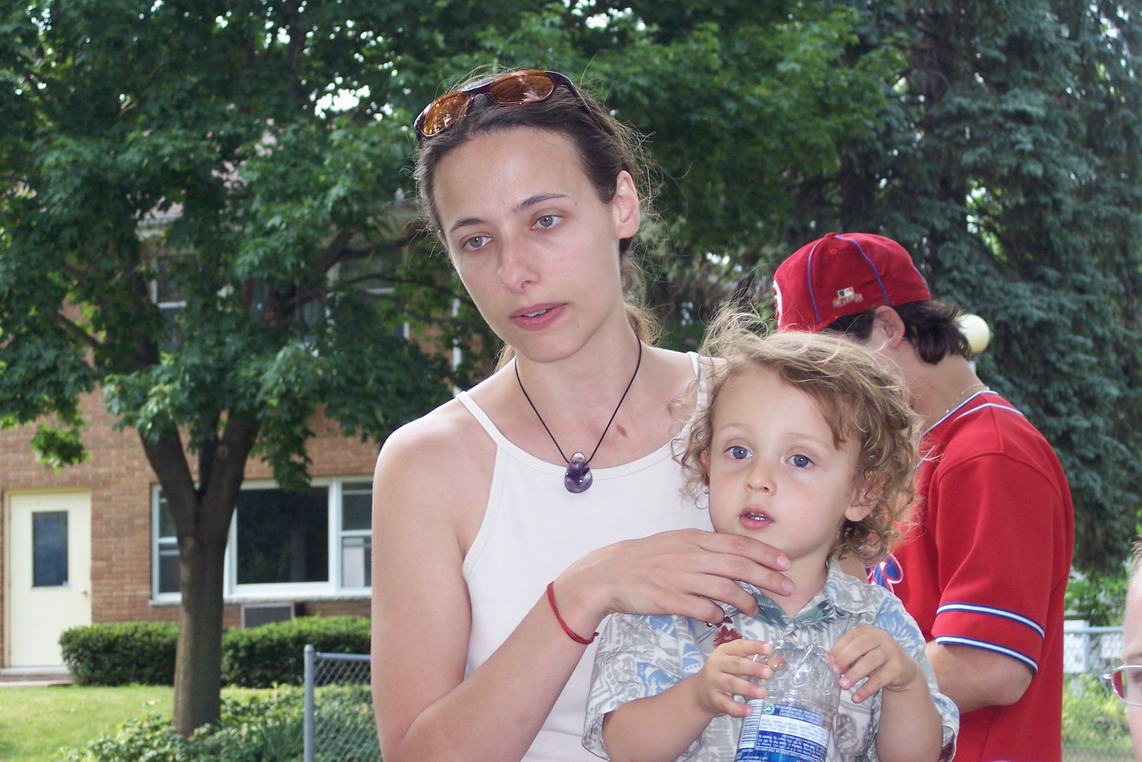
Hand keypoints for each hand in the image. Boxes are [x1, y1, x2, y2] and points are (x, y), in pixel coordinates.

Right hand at [561, 529, 793, 626]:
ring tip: (756, 609)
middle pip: (738, 566)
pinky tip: (722, 617)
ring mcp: (680, 578)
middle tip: (787, 588)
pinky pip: (703, 609)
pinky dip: (718, 614)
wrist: (608, 574)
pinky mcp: (670, 600)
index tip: (784, 562)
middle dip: (768, 577)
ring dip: (746, 601)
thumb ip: (702, 549)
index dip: (764, 553)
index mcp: (692, 540)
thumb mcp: (674, 543)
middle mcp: (690, 556)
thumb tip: (731, 556)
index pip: (737, 544)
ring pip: (725, 589)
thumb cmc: (643, 559)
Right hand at [687, 639, 774, 717]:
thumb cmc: (724, 674)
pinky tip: (749, 710)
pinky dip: (737, 708)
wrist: (699, 692)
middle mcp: (717, 664)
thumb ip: (757, 661)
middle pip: (736, 664)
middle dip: (753, 668)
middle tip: (769, 673)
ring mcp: (714, 681)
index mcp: (725, 651)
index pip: (740, 646)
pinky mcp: (714, 699)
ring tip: (763, 692)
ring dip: (747, 688)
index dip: (754, 647)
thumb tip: (779, 661)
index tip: (769, 649)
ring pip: (731, 683)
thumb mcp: (737, 664)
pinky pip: (726, 704)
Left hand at [828, 625, 925, 703]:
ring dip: (855, 674)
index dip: (839, 648)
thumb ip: (848, 656)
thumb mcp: (862, 655)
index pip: (851, 636)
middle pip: (861, 645)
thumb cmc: (877, 659)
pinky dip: (866, 689)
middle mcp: (881, 638)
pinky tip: (857, 697)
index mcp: (869, 632)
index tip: (829, 661)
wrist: (904, 669)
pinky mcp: (898, 667)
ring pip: (871, 661)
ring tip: (843, 685)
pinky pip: (880, 679)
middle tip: (835, 671)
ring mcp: (891, 651)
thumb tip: (831, 662)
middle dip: (845, 658)